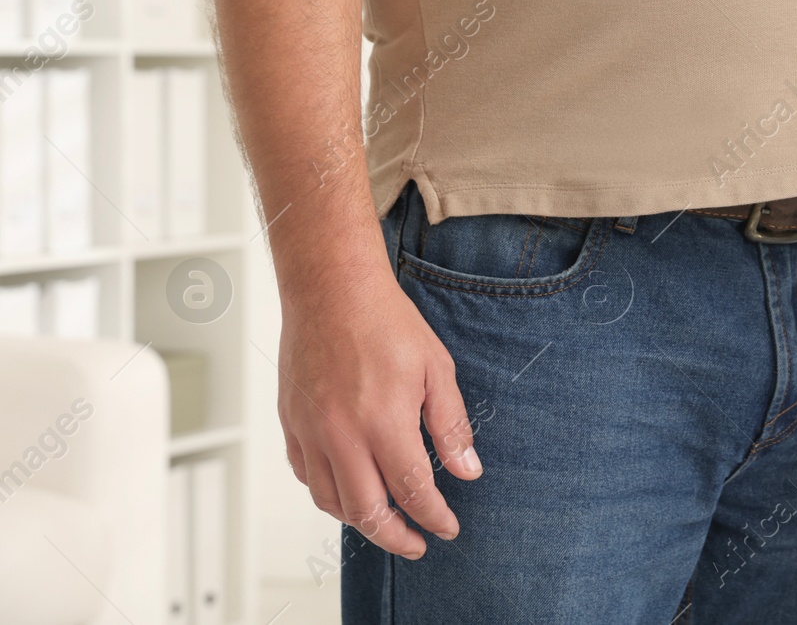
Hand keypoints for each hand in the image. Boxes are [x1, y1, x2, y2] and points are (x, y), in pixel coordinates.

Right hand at [277, 260, 481, 558]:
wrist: (332, 289)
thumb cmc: (385, 321)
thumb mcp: (436, 369)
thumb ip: (450, 425)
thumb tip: (468, 470)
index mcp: (383, 421)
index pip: (412, 490)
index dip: (433, 516)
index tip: (448, 527)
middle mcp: (341, 434)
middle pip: (366, 511)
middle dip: (396, 536)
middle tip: (417, 543)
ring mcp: (310, 430)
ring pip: (331, 500)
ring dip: (360, 520)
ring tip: (385, 521)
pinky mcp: (291, 422)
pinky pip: (306, 475)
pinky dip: (328, 492)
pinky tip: (348, 488)